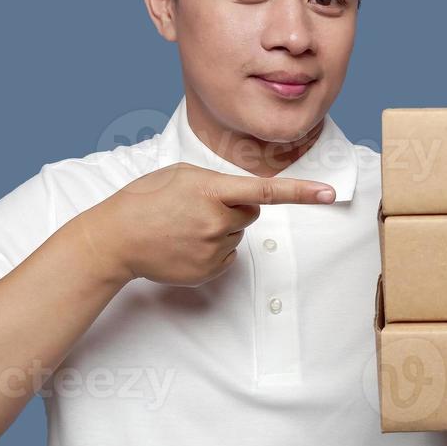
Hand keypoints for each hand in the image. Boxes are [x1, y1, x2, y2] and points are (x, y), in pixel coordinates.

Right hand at [75, 162, 334, 287]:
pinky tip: (185, 244)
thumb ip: (218, 182)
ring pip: (237, 234)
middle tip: (198, 208)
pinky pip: (227, 256)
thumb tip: (244, 197)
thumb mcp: (182, 175)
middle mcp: (217, 221)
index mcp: (212, 191)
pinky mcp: (209, 270)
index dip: (302, 192)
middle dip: (234, 208)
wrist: (116, 238)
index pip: (266, 191)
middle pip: (251, 213)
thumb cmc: (147, 199)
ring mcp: (213, 248)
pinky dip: (212, 249)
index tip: (330, 193)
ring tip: (184, 226)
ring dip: (220, 228)